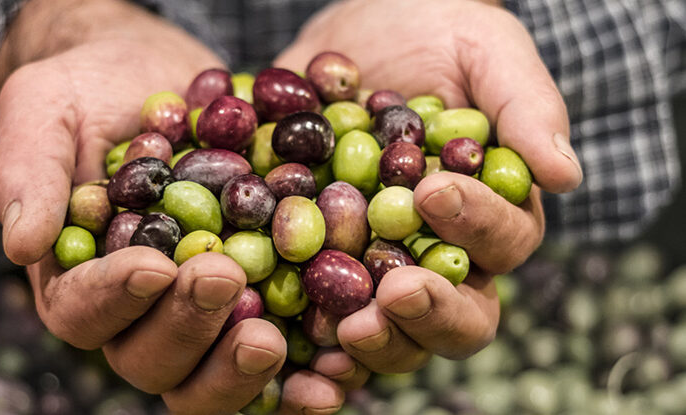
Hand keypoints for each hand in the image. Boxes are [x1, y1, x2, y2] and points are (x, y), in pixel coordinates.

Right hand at [0, 1, 350, 412]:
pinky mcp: (257, 303)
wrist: (159, 78)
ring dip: (238, 367)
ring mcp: (198, 316)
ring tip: (272, 336)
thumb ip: (30, 171)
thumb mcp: (46, 109)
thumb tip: (20, 242)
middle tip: (225, 279)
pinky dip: (298, 379)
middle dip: (186, 326)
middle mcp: (138, 313)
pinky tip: (332, 374)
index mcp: (80, 277)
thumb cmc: (93, 90)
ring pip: (207, 375)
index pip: (83, 310)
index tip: (155, 265)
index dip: (116, 297)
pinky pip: (273, 362)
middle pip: (149, 357)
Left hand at [276, 0, 581, 372]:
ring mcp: (378, 267)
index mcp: (490, 213)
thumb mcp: (484, 50)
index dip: (475, 227)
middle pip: (458, 316)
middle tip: (394, 294)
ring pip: (393, 333)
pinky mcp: (319, 266)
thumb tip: (566, 176)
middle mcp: (441, 255)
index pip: (502, 244)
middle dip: (430, 312)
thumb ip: (526, 107)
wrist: (353, 32)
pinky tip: (295, 346)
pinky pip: (321, 321)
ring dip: (375, 340)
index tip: (433, 193)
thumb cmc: (434, 33)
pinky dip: (310, 341)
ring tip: (344, 327)